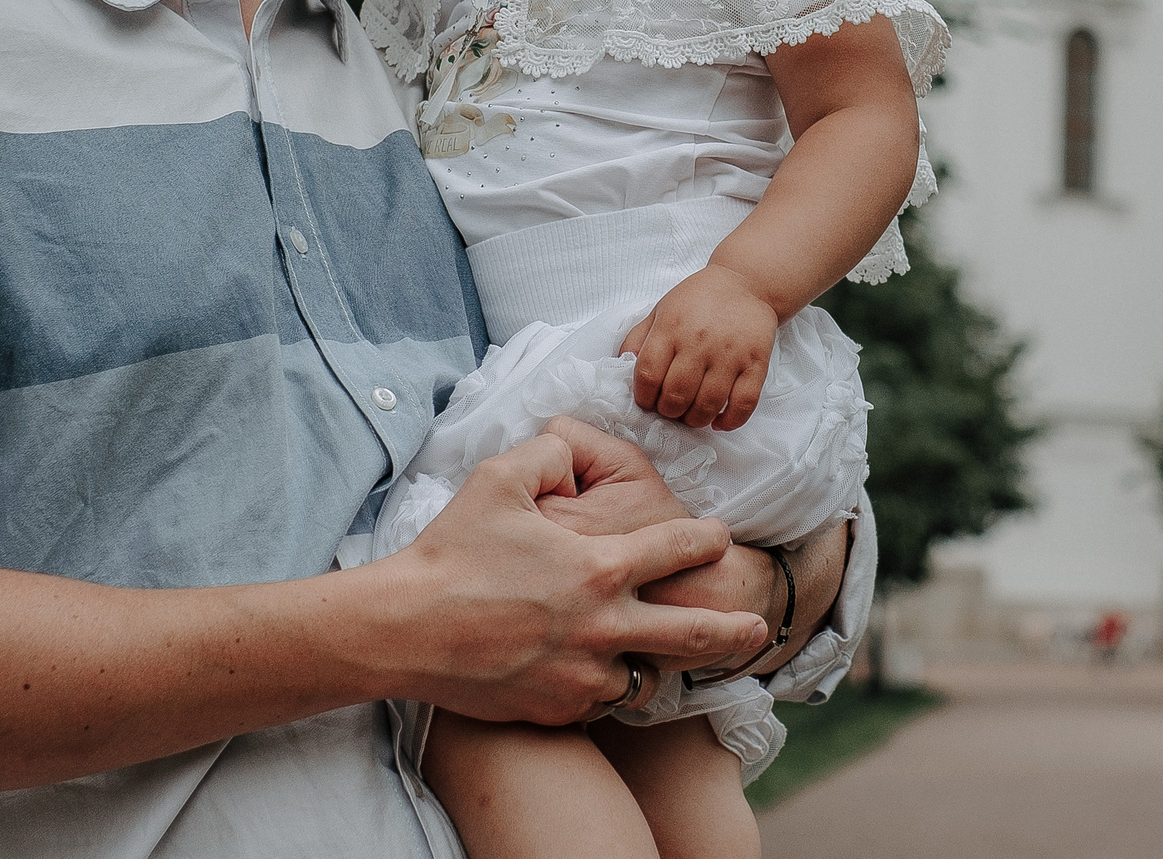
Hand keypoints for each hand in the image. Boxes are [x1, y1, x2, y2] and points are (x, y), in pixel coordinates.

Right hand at [396, 431, 766, 724]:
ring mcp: (582, 676)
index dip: (705, 539)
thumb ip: (550, 454)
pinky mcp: (556, 711)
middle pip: (694, 634)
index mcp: (600, 568)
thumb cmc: (451, 551)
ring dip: (657, 664)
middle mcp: (605, 628)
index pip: (678, 549)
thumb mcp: (499, 478)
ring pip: (644, 678)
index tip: (718, 537)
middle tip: (757, 628)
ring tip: (669, 659)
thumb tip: (572, 451)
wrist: (405, 631)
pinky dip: (603, 688)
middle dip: (733, 630)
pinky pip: (598, 704)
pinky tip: (598, 677)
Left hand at [620, 265, 778, 428]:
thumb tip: (621, 368)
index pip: (648, 375)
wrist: (745, 283)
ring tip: (691, 415)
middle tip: (670, 409)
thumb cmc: (699, 299)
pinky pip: (744, 403)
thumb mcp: (660, 310)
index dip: (643, 397)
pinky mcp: (756, 363)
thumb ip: (637, 338)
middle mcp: (700, 342)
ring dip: (695, 420)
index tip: (647, 401)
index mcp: (671, 327)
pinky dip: (729, 421)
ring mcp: (730, 354)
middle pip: (676, 395)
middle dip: (668, 411)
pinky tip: (718, 422)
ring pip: (708, 404)